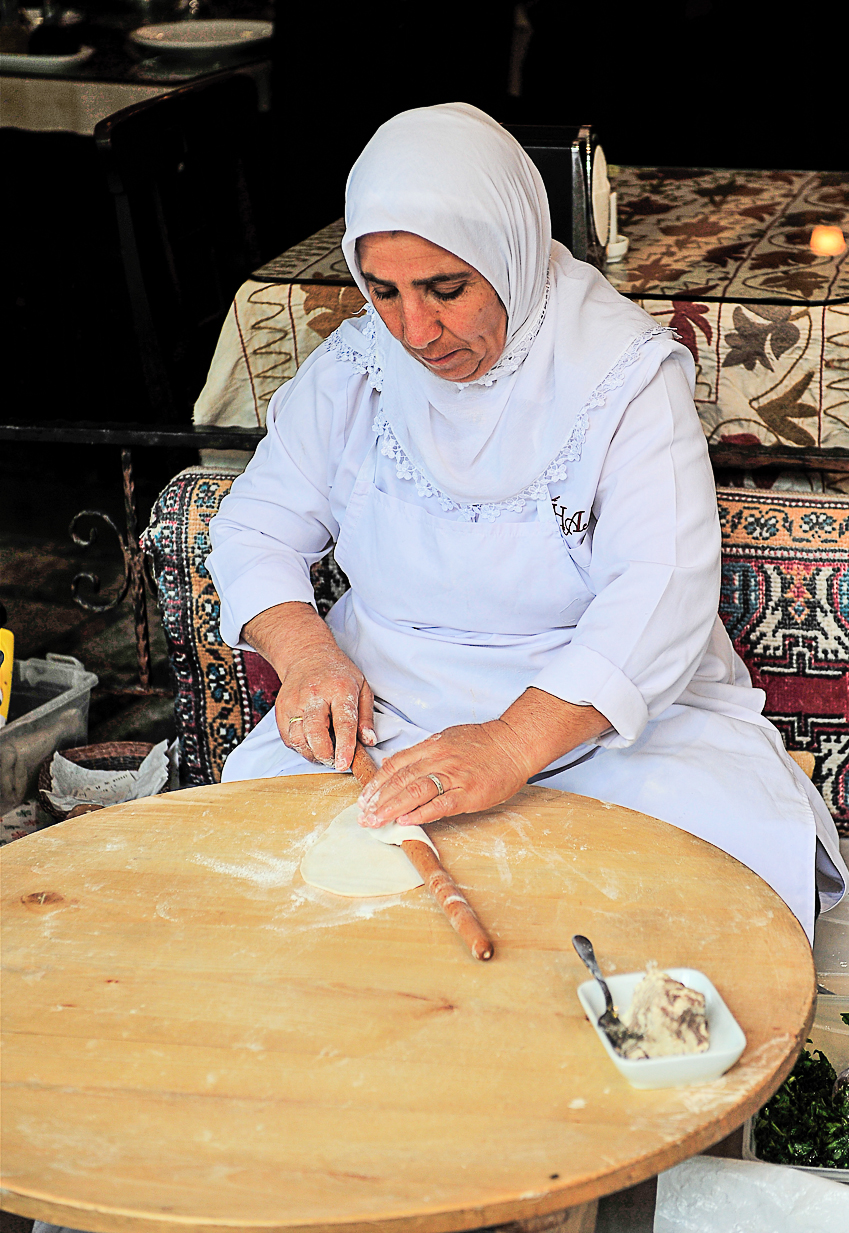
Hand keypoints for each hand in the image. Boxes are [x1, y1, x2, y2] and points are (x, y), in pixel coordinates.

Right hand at [275, 646, 374, 769]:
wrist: (306, 655)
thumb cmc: (337, 673)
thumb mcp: (362, 687)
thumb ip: (366, 716)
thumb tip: (369, 741)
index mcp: (340, 689)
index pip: (343, 722)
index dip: (344, 746)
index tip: (344, 764)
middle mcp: (314, 696)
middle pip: (315, 732)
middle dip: (325, 755)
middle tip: (335, 761)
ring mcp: (294, 702)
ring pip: (298, 739)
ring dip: (312, 754)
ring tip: (325, 752)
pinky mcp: (281, 710)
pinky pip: (288, 739)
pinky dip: (300, 747)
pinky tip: (311, 742)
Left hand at [357, 688, 609, 826]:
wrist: (515, 743)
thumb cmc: (484, 743)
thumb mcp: (448, 739)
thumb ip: (422, 753)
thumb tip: (395, 765)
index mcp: (432, 747)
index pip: (396, 765)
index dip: (377, 783)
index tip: (364, 798)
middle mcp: (439, 759)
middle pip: (400, 779)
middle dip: (378, 799)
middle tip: (363, 815)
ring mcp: (454, 776)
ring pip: (415, 791)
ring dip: (391, 808)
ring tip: (376, 821)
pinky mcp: (469, 793)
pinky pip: (441, 804)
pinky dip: (421, 813)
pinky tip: (406, 821)